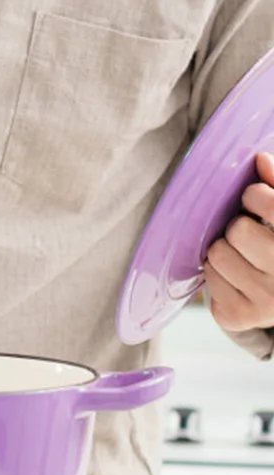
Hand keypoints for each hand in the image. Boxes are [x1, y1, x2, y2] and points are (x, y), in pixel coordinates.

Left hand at [204, 152, 273, 334]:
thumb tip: (260, 158)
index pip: (266, 201)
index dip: (255, 196)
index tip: (258, 201)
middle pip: (237, 230)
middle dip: (239, 228)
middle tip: (251, 235)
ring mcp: (267, 301)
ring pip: (216, 254)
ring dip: (224, 251)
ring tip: (245, 258)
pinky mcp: (239, 316)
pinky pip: (208, 279)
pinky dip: (218, 275)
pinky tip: (238, 279)